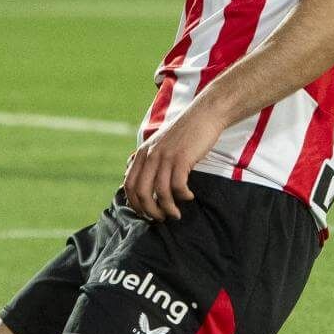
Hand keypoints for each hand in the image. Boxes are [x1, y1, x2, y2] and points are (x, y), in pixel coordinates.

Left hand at [123, 105, 223, 220]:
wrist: (204, 115)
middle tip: (160, 219)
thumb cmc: (184, 133)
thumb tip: (133, 174)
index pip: (128, 185)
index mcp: (143, 153)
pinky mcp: (182, 158)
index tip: (146, 214)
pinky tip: (189, 197)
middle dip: (149, 211)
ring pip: (160, 192)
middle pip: (141, 192)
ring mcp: (166, 156)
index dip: (135, 204)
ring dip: (168, 208)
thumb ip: (147, 158)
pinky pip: (178, 185)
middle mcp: (150, 155)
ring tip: (176, 214)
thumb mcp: (159, 143)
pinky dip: (183, 196)